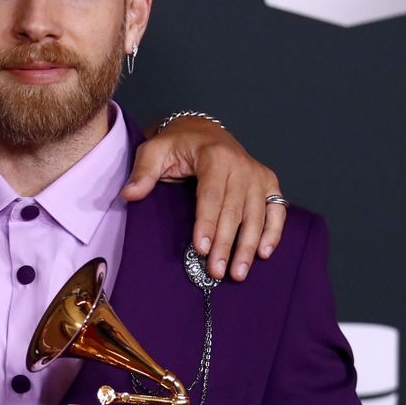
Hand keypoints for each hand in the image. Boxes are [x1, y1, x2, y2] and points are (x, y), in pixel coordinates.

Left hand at [123, 116, 285, 281]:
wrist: (203, 132)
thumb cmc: (176, 144)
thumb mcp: (154, 150)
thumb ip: (142, 173)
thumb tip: (129, 195)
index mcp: (215, 156)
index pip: (211, 196)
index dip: (207, 223)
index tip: (202, 248)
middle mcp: (241, 165)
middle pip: (234, 210)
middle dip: (226, 244)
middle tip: (216, 271)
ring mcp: (257, 175)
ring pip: (256, 215)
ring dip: (248, 246)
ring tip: (237, 272)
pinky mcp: (268, 183)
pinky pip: (276, 210)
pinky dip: (273, 232)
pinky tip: (263, 254)